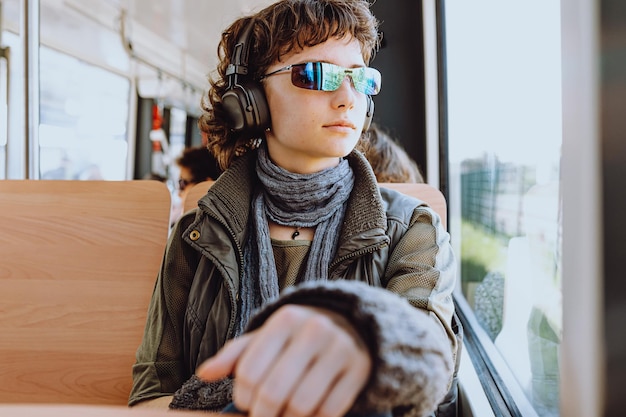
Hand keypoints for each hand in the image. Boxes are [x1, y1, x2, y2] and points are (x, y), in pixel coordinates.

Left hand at [196, 305, 371, 416]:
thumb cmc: (296, 337)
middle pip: (273, 393)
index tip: (246, 404)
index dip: (242, 399)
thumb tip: (204, 373)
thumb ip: (235, 355)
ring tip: (284, 416)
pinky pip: (330, 412)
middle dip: (263, 415)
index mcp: (286, 319)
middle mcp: (315, 329)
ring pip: (302, 406)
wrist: (349, 325)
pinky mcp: (360, 368)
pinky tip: (308, 414)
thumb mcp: (266, 338)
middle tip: (264, 416)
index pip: (249, 373)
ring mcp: (341, 348)